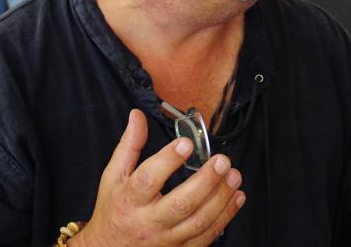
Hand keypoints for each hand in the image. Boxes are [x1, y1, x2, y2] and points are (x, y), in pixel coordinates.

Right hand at [71, 109, 245, 246]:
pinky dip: (225, 217)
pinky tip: (236, 197)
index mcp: (129, 199)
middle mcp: (148, 222)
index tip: (186, 143)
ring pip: (198, 222)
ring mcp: (166, 240)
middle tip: (222, 161)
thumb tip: (137, 116)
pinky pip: (207, 236)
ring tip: (234, 175)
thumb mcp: (113, 175)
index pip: (148, 179)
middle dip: (205, 181)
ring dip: (221, 198)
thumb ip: (129, 145)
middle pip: (180, 204)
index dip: (168, 160)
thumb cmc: (114, 209)